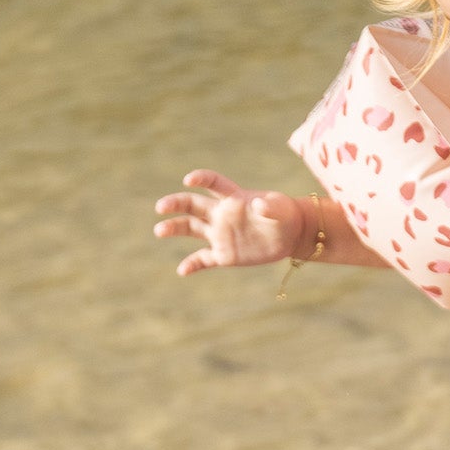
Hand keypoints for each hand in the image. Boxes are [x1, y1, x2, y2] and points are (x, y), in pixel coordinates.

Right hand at [153, 170, 308, 277]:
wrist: (289, 235)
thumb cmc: (284, 214)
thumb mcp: (280, 209)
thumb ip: (270, 206)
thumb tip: (258, 205)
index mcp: (233, 198)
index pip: (213, 184)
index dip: (202, 179)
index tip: (189, 179)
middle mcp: (221, 214)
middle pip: (193, 205)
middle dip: (175, 204)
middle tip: (161, 207)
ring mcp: (220, 234)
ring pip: (191, 229)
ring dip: (174, 228)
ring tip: (159, 231)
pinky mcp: (223, 254)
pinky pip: (203, 259)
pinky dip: (192, 265)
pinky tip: (182, 271)